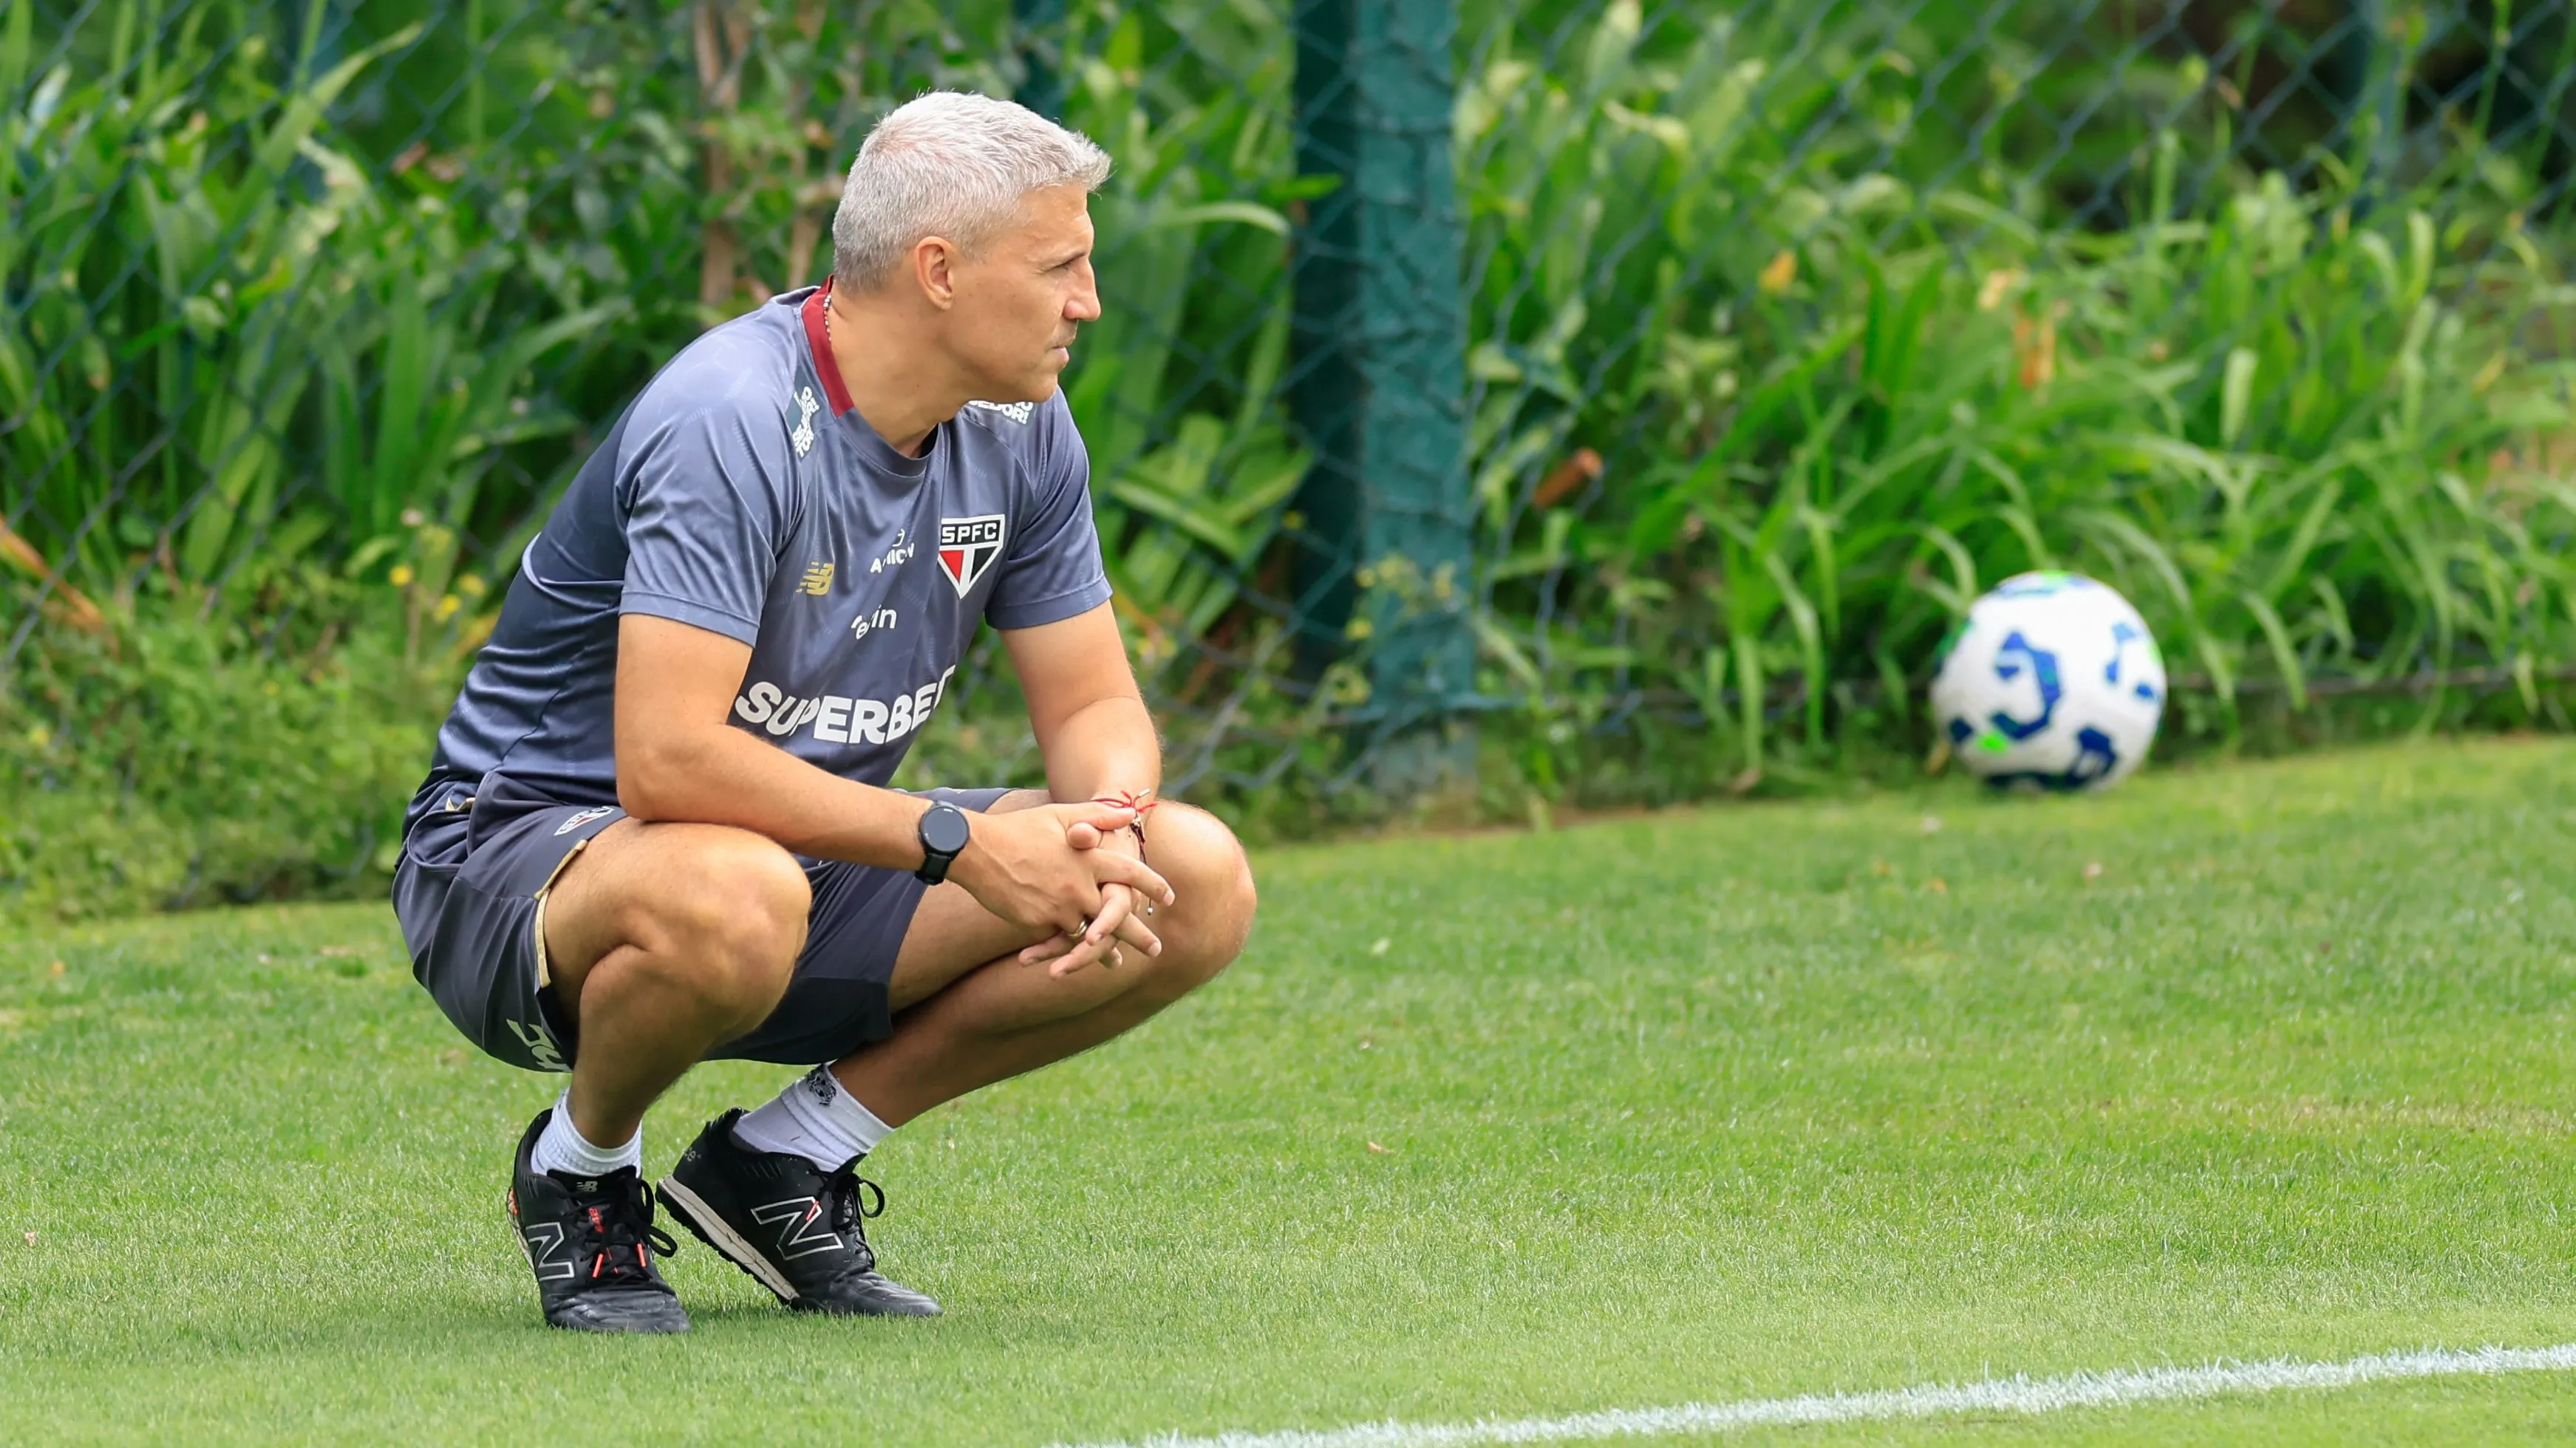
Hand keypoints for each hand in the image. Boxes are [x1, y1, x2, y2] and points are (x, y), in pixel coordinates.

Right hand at [945, 802, 1173, 967]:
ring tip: (1117, 963)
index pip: (1130, 873)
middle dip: (1139, 936)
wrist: (977, 849)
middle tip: (1157, 950)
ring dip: (1103, 951)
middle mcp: (1079, 886)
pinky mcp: (1037, 924)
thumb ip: (1098, 815)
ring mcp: (1058, 907)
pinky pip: (1056, 939)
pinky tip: (1075, 956)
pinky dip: (1066, 947)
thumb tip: (1130, 813)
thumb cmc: (1020, 828)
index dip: (1153, 885)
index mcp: (1090, 858)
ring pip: (1087, 935)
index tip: (1170, 897)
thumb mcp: (1062, 815)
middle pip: (1117, 916)